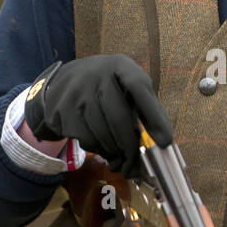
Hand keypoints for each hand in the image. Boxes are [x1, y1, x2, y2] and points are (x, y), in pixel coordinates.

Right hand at [24, 55, 171, 176]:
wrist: (65, 82)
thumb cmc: (108, 88)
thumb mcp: (129, 87)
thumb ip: (147, 109)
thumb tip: (162, 143)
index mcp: (121, 66)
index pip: (139, 87)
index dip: (154, 116)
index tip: (164, 141)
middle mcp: (97, 75)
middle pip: (119, 117)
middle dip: (131, 145)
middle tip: (136, 160)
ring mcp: (76, 92)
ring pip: (102, 133)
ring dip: (114, 150)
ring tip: (119, 153)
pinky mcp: (62, 110)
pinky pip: (86, 139)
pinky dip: (98, 148)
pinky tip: (100, 143)